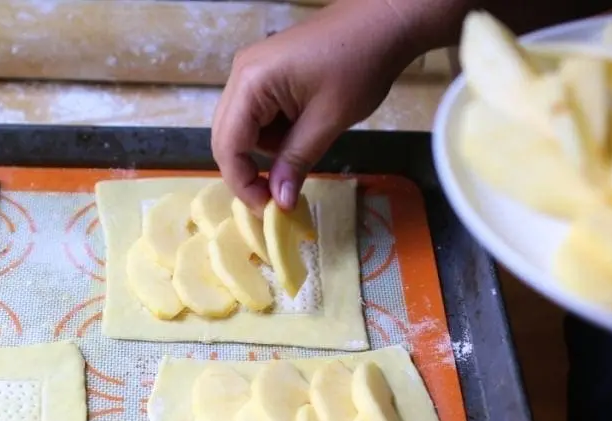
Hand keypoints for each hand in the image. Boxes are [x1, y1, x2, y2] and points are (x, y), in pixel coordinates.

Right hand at [211, 0, 419, 212]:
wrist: (385, 20)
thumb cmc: (361, 64)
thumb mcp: (328, 120)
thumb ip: (296, 161)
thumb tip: (279, 203)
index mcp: (251, 82)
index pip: (227, 146)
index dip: (243, 183)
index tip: (269, 209)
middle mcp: (240, 75)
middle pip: (226, 138)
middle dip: (248, 171)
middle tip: (277, 197)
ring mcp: (252, 71)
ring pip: (241, 129)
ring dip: (265, 151)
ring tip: (302, 151)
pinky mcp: (266, 73)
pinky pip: (257, 115)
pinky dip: (274, 134)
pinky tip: (302, 131)